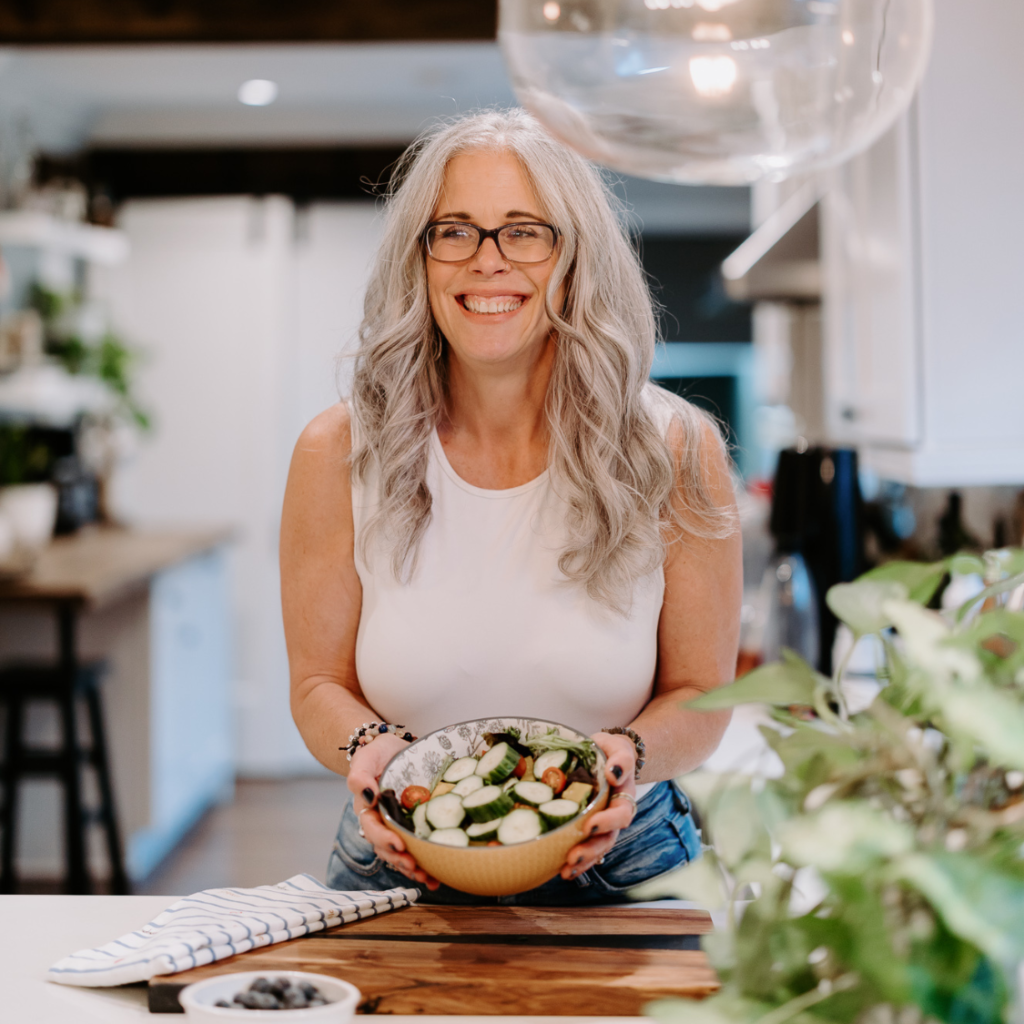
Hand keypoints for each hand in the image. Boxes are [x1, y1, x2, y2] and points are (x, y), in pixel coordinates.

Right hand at [347, 736, 439, 890]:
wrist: (394, 748)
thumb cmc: (377, 753)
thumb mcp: (366, 759)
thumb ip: (360, 777)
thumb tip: (368, 796)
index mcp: (367, 810)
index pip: (371, 829)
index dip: (384, 839)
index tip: (399, 844)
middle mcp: (382, 823)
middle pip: (387, 848)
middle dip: (400, 860)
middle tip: (415, 866)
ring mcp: (399, 826)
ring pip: (402, 853)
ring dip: (413, 868)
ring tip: (428, 877)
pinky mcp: (414, 826)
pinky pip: (417, 848)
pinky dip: (426, 863)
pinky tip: (437, 876)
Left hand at [559, 731, 636, 880]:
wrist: (608, 757)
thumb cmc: (610, 751)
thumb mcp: (617, 747)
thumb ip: (621, 758)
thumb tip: (613, 773)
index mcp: (623, 796)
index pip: (621, 813)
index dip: (607, 822)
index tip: (589, 825)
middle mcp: (614, 815)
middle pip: (609, 838)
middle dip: (591, 849)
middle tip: (573, 855)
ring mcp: (602, 824)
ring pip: (597, 847)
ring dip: (583, 860)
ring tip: (566, 870)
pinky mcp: (588, 829)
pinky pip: (585, 847)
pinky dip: (577, 861)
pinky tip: (562, 870)